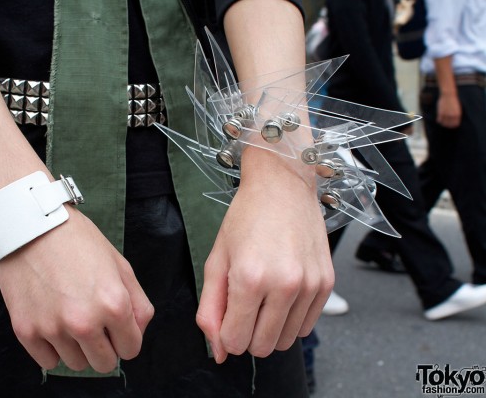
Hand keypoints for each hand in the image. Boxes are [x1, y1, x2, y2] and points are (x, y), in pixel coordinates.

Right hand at [0, 207, 153, 372]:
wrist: (33, 226)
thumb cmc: (79, 242)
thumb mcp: (121, 266)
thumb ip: (138, 304)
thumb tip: (137, 333)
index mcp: (114, 305)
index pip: (131, 349)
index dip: (126, 338)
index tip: (116, 327)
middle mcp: (84, 322)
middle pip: (104, 364)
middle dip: (105, 348)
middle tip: (95, 325)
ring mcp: (53, 328)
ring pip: (76, 365)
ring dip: (78, 348)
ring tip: (71, 319)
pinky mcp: (26, 330)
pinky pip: (47, 362)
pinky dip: (52, 349)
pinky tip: (53, 324)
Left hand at [196, 151, 333, 362]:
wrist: (283, 186)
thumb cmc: (245, 219)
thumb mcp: (217, 260)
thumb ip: (210, 310)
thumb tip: (218, 351)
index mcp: (249, 278)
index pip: (235, 341)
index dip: (226, 333)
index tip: (228, 314)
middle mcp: (284, 285)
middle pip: (262, 348)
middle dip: (247, 335)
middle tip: (245, 305)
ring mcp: (309, 285)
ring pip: (286, 342)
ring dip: (271, 329)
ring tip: (264, 297)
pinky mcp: (326, 283)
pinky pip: (307, 327)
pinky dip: (291, 319)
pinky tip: (282, 294)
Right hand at [436, 93, 461, 128]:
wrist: (449, 95)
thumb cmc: (453, 101)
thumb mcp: (457, 108)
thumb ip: (455, 115)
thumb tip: (453, 119)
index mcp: (457, 114)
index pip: (455, 124)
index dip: (453, 126)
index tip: (452, 126)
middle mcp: (452, 115)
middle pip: (449, 125)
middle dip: (448, 126)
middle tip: (446, 125)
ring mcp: (446, 114)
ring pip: (443, 123)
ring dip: (443, 124)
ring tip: (442, 123)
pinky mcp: (440, 113)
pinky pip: (439, 120)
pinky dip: (439, 121)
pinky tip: (439, 120)